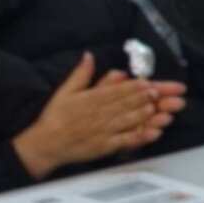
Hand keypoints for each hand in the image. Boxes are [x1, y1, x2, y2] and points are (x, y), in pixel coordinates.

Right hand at [13, 54, 180, 176]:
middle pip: (124, 104)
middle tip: (158, 92)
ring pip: (126, 120)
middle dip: (142, 98)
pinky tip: (152, 133)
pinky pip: (124, 141)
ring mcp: (102, 131)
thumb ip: (80, 74)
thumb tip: (89, 56)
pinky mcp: (104, 146)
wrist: (45, 143)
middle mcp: (98, 114)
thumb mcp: (65, 91)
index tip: (147, 82)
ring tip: (155, 108)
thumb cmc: (55, 117)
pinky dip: (138, 137)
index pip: (115, 91)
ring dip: (141, 114)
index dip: (132, 87)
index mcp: (90, 99)